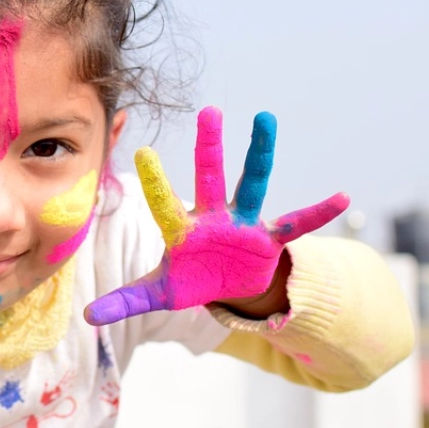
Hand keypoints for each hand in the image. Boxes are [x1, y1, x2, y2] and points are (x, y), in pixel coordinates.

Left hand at [84, 106, 347, 324]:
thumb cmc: (191, 280)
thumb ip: (125, 300)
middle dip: (209, 148)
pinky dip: (318, 214)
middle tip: (208, 110)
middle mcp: (213, 218)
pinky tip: (342, 198)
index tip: (142, 151)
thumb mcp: (159, 293)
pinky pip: (296, 224)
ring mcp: (243, 224)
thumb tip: (86, 317)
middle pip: (209, 178)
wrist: (229, 286)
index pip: (165, 204)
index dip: (156, 182)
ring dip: (260, 154)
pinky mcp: (269, 238)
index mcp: (182, 230)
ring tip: (266, 119)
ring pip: (253, 184)